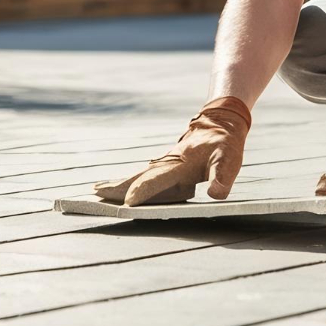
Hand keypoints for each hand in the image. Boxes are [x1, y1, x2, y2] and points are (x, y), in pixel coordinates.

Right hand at [93, 96, 250, 205]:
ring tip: (97, 190)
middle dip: (118, 186)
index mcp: (182, 163)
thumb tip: (215, 194)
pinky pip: (144, 175)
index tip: (128, 202)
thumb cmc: (225, 144)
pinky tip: (118, 187)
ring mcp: (165, 163)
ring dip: (117, 183)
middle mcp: (168, 162)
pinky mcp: (165, 164)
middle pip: (139, 175)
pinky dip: (128, 181)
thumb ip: (222, 177)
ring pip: (138, 174)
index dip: (144, 190)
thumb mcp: (230, 159)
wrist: (220, 122)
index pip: (158, 178)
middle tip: (96, 194)